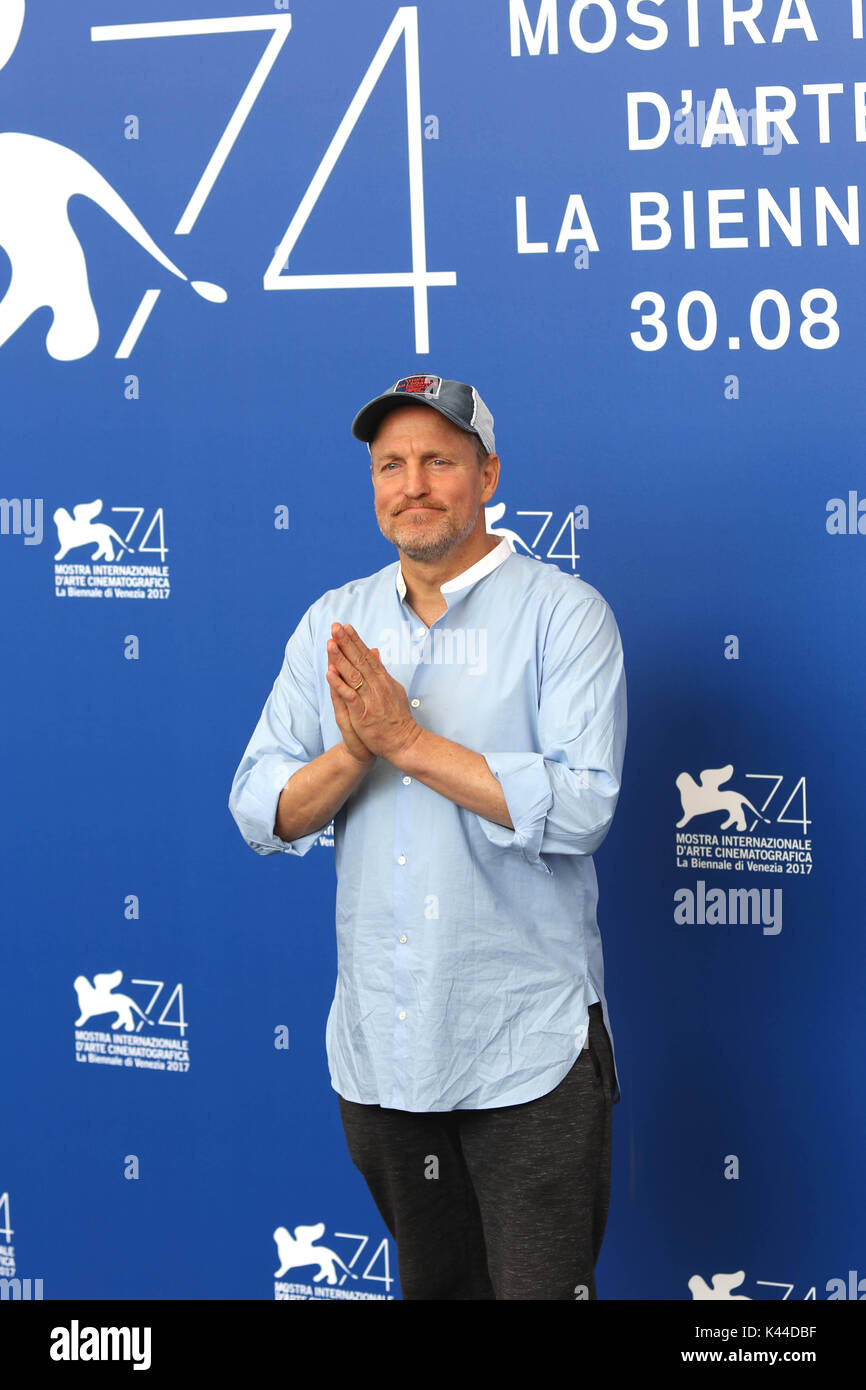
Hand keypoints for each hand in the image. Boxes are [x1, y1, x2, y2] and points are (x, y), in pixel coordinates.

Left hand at [327, 623, 421, 761]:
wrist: (404, 742)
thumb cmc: (396, 717)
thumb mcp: (392, 688)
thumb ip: (381, 670)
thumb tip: (374, 651)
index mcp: (382, 680)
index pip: (367, 656)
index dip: (355, 640)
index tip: (345, 626)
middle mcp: (377, 686)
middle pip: (359, 660)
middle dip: (346, 642)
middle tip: (335, 626)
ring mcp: (370, 699)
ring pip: (353, 674)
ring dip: (341, 658)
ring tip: (330, 643)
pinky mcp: (363, 714)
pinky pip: (350, 696)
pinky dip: (340, 684)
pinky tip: (330, 673)